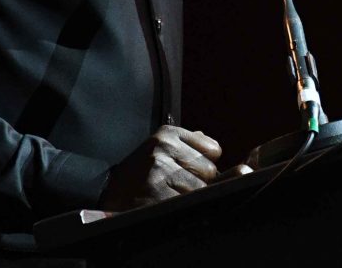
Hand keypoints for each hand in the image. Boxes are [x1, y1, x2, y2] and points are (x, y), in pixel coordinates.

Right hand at [101, 126, 222, 210]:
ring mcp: (158, 171)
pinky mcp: (153, 195)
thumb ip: (197, 148)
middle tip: (174, 185)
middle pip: (209, 171)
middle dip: (198, 182)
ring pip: (199, 190)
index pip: (213, 150)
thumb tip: (238, 164)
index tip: (187, 170)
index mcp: (168, 133)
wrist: (104, 192)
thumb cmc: (143, 172)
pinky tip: (164, 203)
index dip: (204, 164)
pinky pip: (186, 204)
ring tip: (167, 194)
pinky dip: (179, 208)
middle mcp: (162, 148)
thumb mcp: (165, 150)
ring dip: (188, 197)